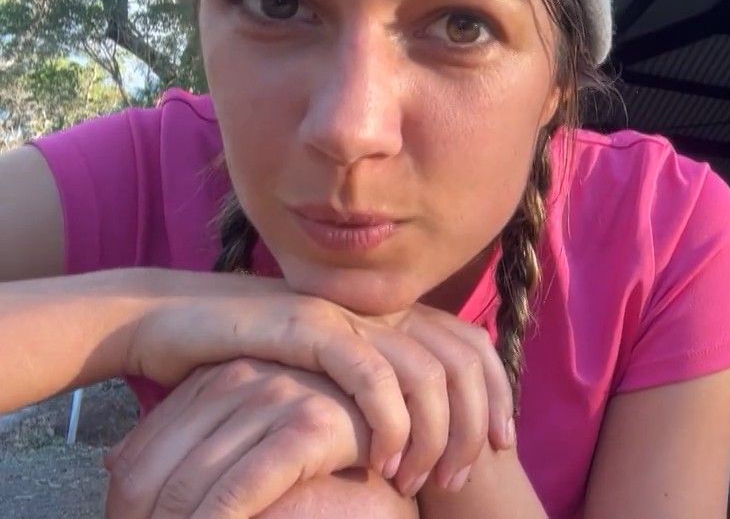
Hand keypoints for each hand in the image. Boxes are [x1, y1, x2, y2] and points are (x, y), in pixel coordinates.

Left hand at [106, 360, 368, 518]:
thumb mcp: (249, 424)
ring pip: (192, 480)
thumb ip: (198, 435)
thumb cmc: (328, 428)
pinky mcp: (312, 423)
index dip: (123, 500)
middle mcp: (243, 375)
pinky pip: (243, 485)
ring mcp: (279, 394)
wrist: (409, 412)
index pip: (141, 448)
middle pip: (154, 467)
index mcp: (220, 373)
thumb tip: (115, 463)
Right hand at [122, 271, 513, 492]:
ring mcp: (346, 315)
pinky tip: (384, 461)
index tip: (504, 445)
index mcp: (389, 318)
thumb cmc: (242, 360)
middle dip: (476, 424)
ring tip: (420, 482)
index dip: (498, 395)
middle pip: (463, 360)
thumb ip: (365, 394)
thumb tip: (412, 437)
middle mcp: (378, 311)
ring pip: (428, 372)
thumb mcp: (318, 379)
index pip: (471, 347)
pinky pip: (372, 374)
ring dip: (436, 434)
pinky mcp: (310, 326)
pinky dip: (390, 422)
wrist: (162, 318)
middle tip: (460, 480)